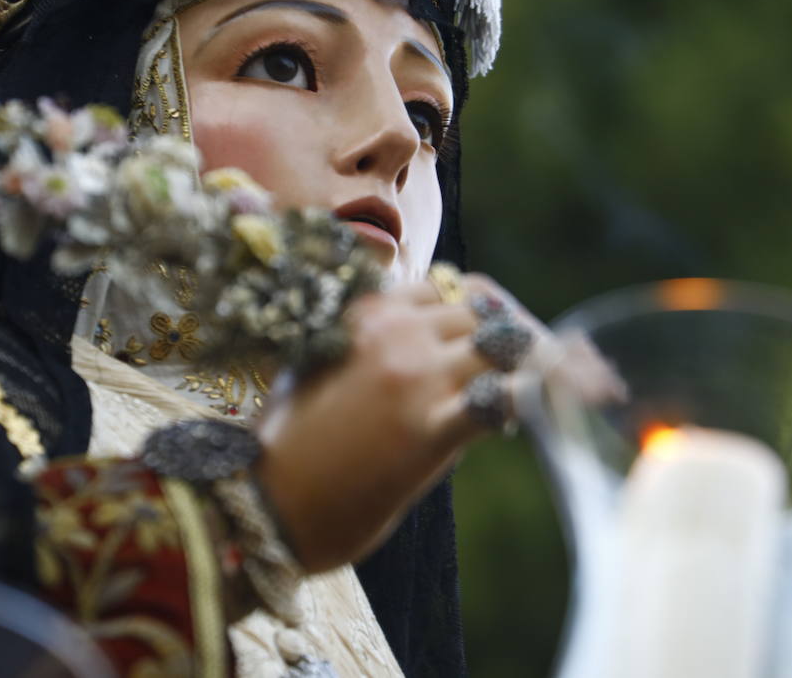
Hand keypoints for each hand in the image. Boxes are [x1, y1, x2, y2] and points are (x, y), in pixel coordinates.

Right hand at [252, 273, 512, 571]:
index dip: (479, 312)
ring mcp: (414, 378)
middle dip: (509, 341)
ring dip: (522, 370)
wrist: (269, 505)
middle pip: (484, 314)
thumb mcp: (319, 363)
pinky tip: (513, 423)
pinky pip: (500, 398)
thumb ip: (368, 340)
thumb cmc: (291, 441)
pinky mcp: (430, 430)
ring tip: (518, 402)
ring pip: (503, 348)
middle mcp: (395, 332)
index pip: (451, 287)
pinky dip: (521, 403)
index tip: (486, 340)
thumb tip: (423, 341)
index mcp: (368, 311)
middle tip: (516, 375)